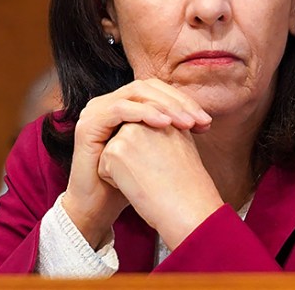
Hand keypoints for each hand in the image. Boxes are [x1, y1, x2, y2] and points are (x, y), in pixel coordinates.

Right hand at [63, 79, 211, 248]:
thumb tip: (203, 119)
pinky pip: (119, 109)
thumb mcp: (155, 150)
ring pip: (135, 93)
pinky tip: (164, 124)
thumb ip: (170, 129)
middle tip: (200, 121)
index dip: (183, 101)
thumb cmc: (130, 183)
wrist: (100, 208)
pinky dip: (144, 113)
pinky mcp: (88, 124)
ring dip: (165, 106)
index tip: (206, 122)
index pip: (156, 90)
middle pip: (147, 87)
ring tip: (186, 123)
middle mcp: (107, 102)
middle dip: (177, 102)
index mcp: (123, 104)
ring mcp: (95, 111)